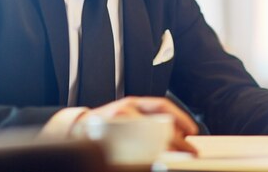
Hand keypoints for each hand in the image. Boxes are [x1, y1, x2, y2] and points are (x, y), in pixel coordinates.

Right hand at [78, 96, 198, 152]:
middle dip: (177, 140)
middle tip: (189, 151)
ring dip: (164, 150)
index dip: (180, 117)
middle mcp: (125, 109)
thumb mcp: (127, 115)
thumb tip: (174, 134)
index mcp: (133, 103)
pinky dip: (145, 158)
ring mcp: (116, 123)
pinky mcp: (109, 137)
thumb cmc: (106, 124)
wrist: (76, 128)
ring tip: (174, 159)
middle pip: (159, 124)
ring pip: (148, 137)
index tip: (191, 131)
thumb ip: (146, 120)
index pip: (162, 105)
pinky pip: (132, 150)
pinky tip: (152, 163)